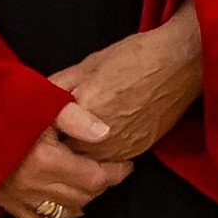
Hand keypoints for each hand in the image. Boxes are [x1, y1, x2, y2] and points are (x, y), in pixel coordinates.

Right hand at [0, 100, 133, 217]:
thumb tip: (105, 132)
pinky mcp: (3, 202)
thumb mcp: (38, 101)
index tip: (124, 162)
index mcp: (44, 161)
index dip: (115, 172)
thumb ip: (74, 116)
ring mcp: (16, 198)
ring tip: (90, 181)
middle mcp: (32, 185)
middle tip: (110, 168)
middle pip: (83, 196)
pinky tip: (64, 200)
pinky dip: (56, 211)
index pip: (95, 179)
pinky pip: (38, 217)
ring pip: (64, 210)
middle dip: (102, 184)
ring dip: (83, 198)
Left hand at [48, 4, 204, 163]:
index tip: (45, 124)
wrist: (179, 63)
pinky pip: (111, 160)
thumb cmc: (134, 57)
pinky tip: (108, 130)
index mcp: (84, 112)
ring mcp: (121, 149)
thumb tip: (39, 100)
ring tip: (88, 128)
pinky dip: (105, 150)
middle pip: (67, 153)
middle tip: (64, 127)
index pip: (49, 135)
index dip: (46, 130)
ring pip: (89, 160)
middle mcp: (101, 137)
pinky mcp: (137, 152)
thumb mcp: (88, 64)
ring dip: (84, 150)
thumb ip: (58, 86)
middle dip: (63, 142)